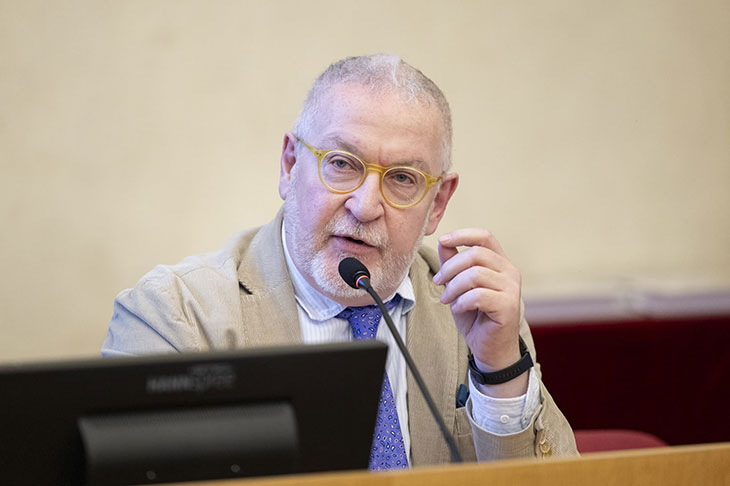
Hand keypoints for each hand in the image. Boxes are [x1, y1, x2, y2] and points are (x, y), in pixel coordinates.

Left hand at [432, 228, 525, 395]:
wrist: (490, 348)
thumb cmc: (476, 317)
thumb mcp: (458, 286)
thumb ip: (452, 264)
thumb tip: (443, 242)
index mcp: (500, 263)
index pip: (485, 237)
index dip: (463, 234)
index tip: (442, 240)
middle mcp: (510, 272)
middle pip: (476, 254)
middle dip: (451, 267)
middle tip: (439, 282)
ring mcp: (512, 289)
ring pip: (476, 274)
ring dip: (454, 287)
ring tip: (447, 299)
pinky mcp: (508, 306)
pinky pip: (479, 295)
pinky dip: (462, 301)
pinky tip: (458, 309)